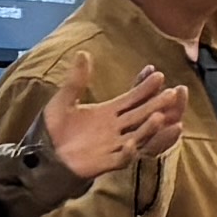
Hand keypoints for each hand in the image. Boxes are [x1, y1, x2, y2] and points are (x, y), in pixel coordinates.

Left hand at [41, 67, 188, 187]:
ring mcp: (112, 147)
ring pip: (139, 137)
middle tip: (175, 92)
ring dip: (150, 128)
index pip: (133, 98)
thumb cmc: (54, 129)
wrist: (41, 155)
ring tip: (160, 116)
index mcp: (109, 113)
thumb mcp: (64, 100)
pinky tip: (131, 142)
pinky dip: (128, 152)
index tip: (159, 74)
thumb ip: (76, 80)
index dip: (146, 88)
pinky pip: (120, 159)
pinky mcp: (104, 163)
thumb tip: (83, 53)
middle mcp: (116, 129)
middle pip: (143, 115)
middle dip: (159, 104)